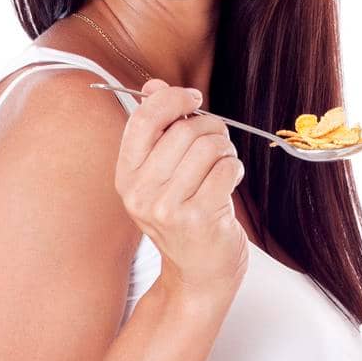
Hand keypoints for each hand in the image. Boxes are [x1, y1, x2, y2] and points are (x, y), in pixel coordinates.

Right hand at [115, 79, 249, 295]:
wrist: (198, 275)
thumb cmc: (184, 219)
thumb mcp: (161, 177)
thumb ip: (157, 130)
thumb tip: (154, 85)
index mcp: (126, 177)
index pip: (143, 119)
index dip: (173, 99)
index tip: (194, 100)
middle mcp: (141, 192)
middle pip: (184, 130)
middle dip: (211, 128)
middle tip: (218, 143)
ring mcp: (168, 207)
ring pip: (209, 146)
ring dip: (225, 150)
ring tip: (223, 166)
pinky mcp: (199, 217)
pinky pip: (226, 168)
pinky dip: (235, 169)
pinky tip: (229, 184)